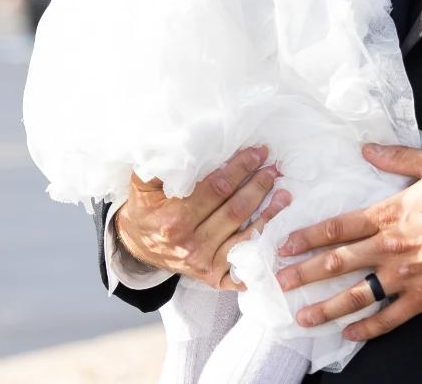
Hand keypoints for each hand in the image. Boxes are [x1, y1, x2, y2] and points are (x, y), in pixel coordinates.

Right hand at [115, 145, 291, 289]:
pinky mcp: (214, 277)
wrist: (137, 247)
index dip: (240, 169)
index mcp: (175, 220)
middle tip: (274, 168)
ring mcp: (204, 264)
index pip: (216, 189)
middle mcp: (191, 245)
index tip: (256, 153)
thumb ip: (161, 165)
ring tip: (284, 194)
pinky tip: (277, 233)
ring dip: (269, 214)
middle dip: (258, 186)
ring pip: (245, 236)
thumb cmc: (145, 210)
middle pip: (235, 211)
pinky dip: (263, 249)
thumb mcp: (143, 183)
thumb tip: (187, 144)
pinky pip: (245, 264)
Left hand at [273, 144, 421, 340]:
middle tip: (280, 283)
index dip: (308, 236)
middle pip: (338, 263)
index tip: (285, 245)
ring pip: (357, 295)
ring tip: (302, 316)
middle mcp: (390, 248)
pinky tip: (349, 334)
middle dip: (305, 274)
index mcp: (389, 215)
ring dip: (327, 307)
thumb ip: (396, 158)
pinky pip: (390, 318)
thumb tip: (366, 148)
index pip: (338, 227)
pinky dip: (368, 329)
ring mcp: (405, 277)